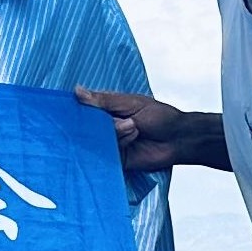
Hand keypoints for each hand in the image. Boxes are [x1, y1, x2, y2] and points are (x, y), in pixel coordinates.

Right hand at [79, 87, 222, 179]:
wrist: (178, 139)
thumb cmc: (160, 117)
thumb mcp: (131, 102)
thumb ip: (103, 100)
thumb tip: (77, 91)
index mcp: (107, 109)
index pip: (84, 108)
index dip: (78, 108)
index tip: (73, 107)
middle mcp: (105, 127)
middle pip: (87, 125)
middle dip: (101, 122)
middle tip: (121, 119)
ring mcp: (109, 143)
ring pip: (97, 139)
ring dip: (117, 133)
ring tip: (135, 129)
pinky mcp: (115, 158)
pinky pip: (105, 154)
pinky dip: (118, 145)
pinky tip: (132, 139)